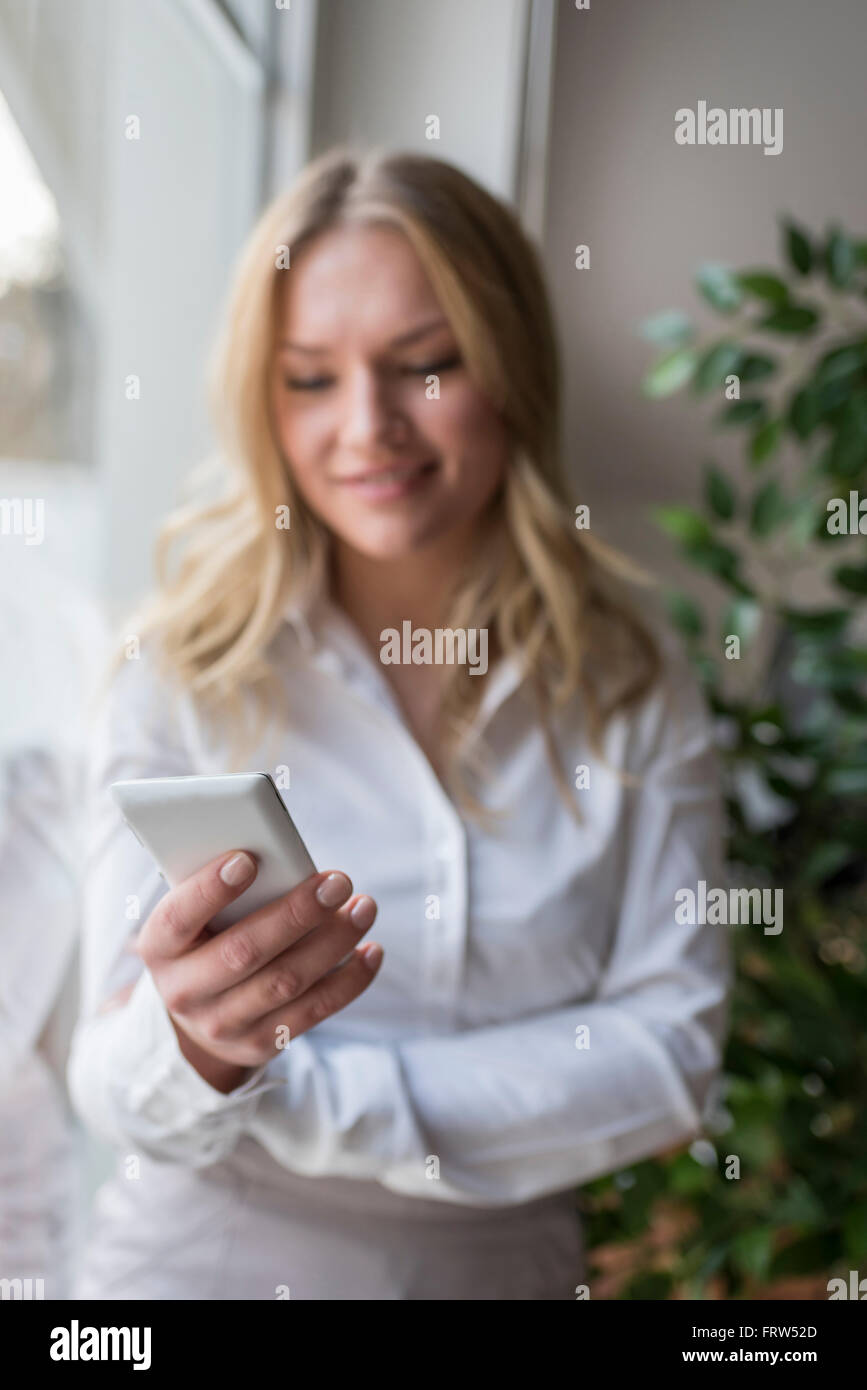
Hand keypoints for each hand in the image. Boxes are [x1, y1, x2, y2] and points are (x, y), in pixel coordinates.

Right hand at [133, 851, 381, 1092]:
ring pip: (285, 982)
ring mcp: (221, 1024)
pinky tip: (370, 951)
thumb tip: (283, 857)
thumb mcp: (195, 917)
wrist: (196, 1018)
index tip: (247, 859)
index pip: (179, 917)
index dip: (210, 890)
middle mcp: (184, 990)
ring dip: (333, 942)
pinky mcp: (260, 1043)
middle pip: (245, 951)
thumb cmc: (204, 940)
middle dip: (297, 914)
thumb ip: (223, 890)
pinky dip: (348, 980)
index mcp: (160, 947)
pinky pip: (312, 1012)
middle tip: (338, 881)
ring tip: (364, 907)